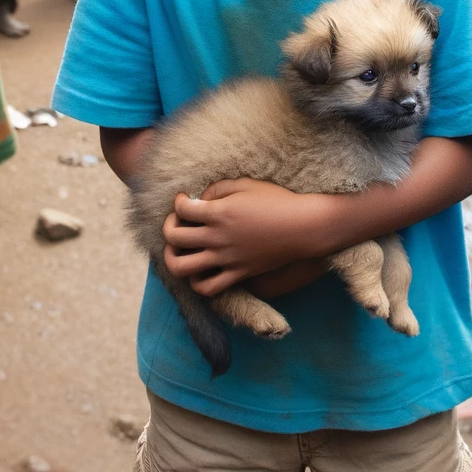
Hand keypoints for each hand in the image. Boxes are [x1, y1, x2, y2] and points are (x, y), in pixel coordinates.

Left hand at [162, 179, 327, 295]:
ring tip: (180, 250)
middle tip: (178, 222)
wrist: (302, 227)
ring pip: (182, 268)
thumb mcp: (246, 184)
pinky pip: (207, 288)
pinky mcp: (238, 274)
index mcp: (219, 212)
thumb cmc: (276, 200)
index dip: (178, 201)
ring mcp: (226, 259)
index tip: (185, 199)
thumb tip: (199, 199)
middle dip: (169, 228)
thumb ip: (218, 188)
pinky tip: (201, 269)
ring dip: (173, 258)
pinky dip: (197, 282)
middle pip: (173, 238)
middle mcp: (217, 237)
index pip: (181, 209)